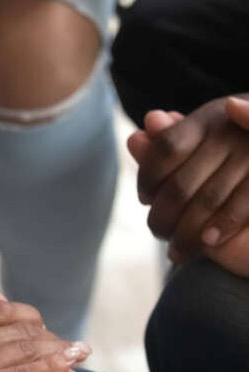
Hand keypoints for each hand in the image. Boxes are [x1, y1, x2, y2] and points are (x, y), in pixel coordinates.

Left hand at [128, 98, 248, 274]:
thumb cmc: (228, 153)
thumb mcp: (197, 143)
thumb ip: (162, 146)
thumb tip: (133, 140)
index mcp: (207, 120)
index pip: (164, 149)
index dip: (149, 178)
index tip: (144, 198)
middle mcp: (230, 133)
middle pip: (181, 184)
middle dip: (164, 214)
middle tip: (158, 231)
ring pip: (208, 199)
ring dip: (188, 230)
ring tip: (176, 250)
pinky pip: (240, 205)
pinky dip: (221, 225)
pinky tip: (208, 241)